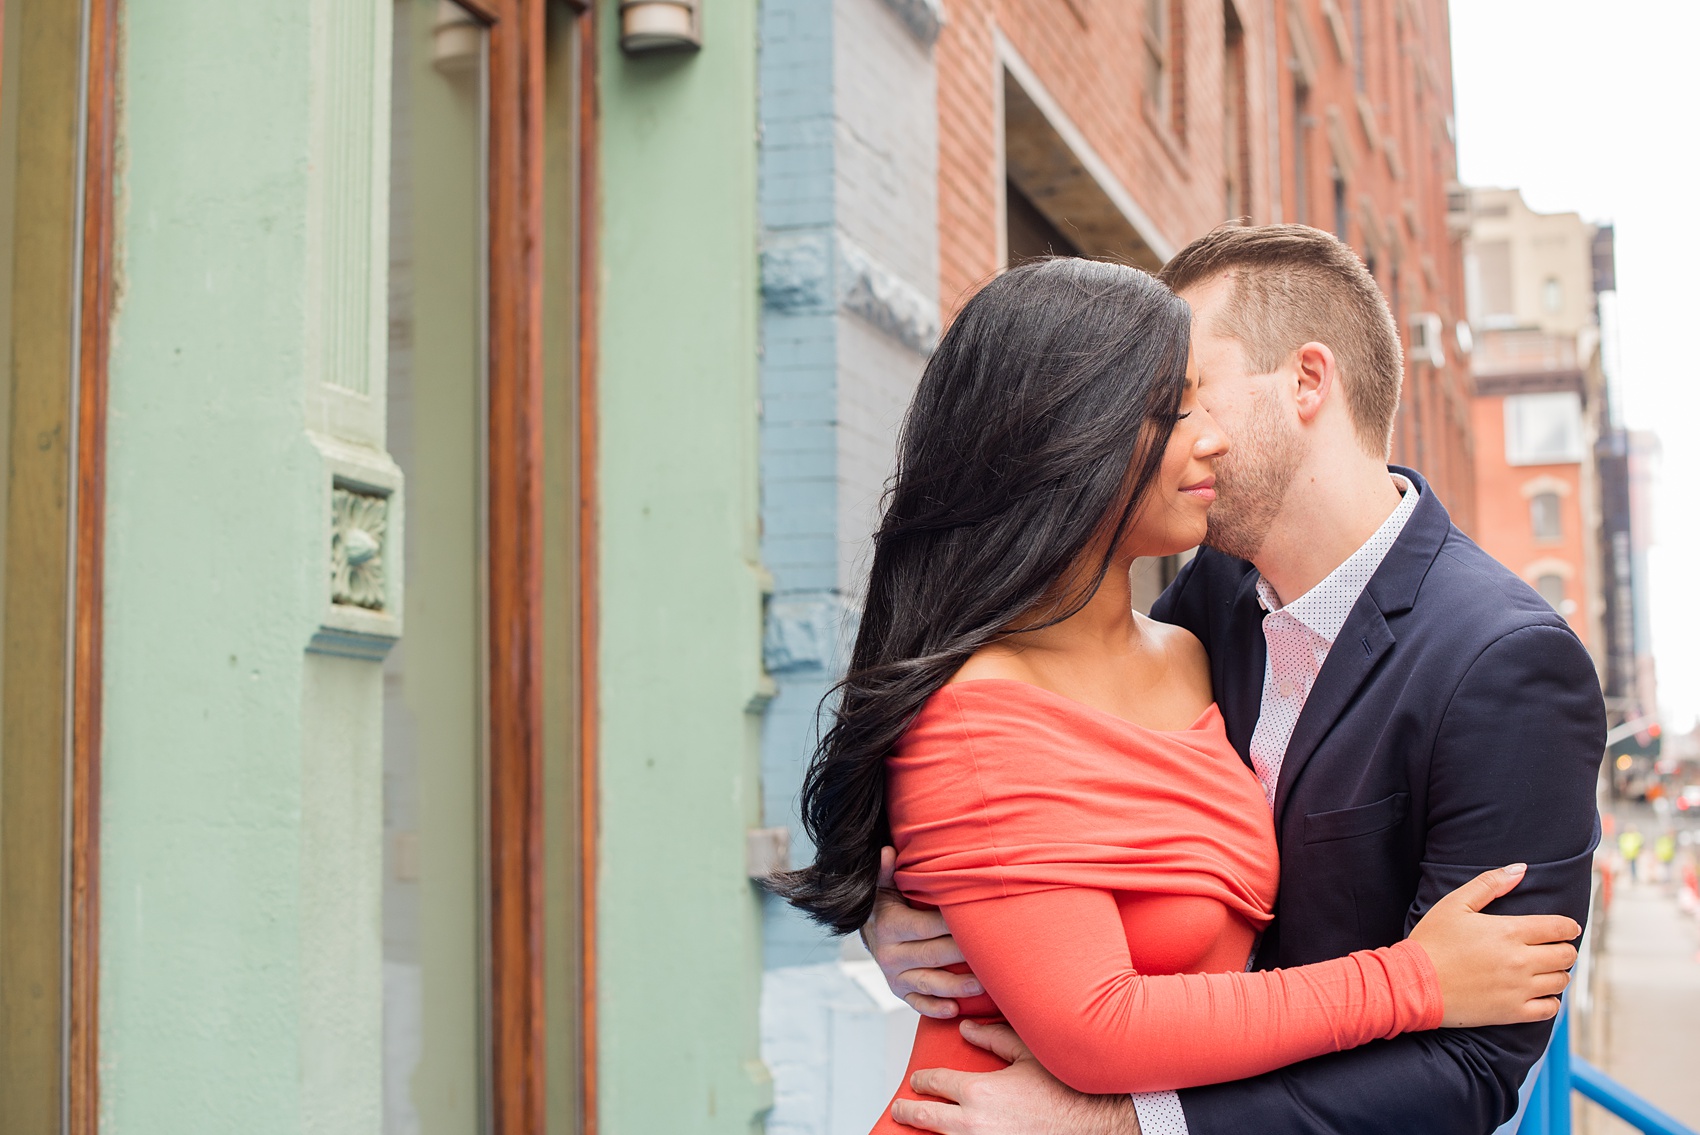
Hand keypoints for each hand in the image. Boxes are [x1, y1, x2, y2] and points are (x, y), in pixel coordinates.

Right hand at [865, 846, 981, 1017]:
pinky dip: (935, 1008)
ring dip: (957, 987)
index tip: (981, 922)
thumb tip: (887, 851)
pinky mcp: (899, 991)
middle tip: (994, 953)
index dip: (954, 925)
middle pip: (934, 955)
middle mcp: (890, 954)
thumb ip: (886, 871)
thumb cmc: (886, 904)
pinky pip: (918, 1003)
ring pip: (930, 983)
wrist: (869, 930)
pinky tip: (955, 1010)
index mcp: (890, 926)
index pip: (928, 926)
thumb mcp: (883, 885)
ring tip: (984, 986)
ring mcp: (894, 976)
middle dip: (965, 955)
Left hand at [892, 1020, 1140, 1134]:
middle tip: (902, 1109)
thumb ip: (993, 1039)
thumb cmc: (1063, 1089)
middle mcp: (973, 1123)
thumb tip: (965, 1030)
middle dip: (909, 1111)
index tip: (918, 1081)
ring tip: (923, 1130)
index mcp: (978, 1092)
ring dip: (932, 1134)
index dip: (922, 1081)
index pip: (935, 1083)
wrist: (1092, 1125)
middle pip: (926, 1118)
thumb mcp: (1028, 1056)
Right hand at [1409, 863, 1581, 1027]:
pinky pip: (1550, 1010)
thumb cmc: (1432, 941)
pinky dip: (1551, 1001)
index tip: (1568, 929)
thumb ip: (1490, 884)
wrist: (1414, 983)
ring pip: (1561, 981)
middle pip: (1566, 955)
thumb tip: (1520, 869)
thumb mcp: (1455, 904)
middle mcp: (1521, 960)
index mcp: (1510, 931)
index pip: (1559, 928)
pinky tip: (1539, 994)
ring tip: (1544, 970)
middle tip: (1554, 949)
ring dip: (1557, 974)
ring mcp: (1519, 988)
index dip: (1569, 927)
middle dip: (1565, 949)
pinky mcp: (1513, 1012)